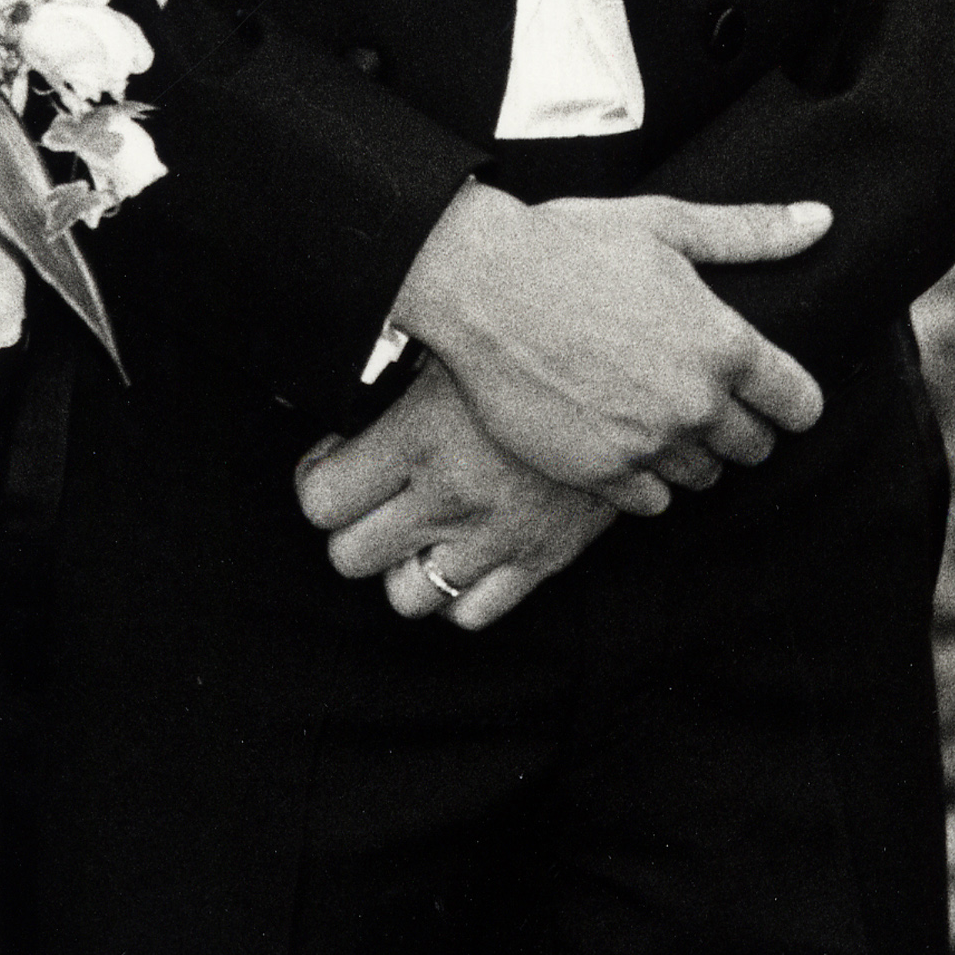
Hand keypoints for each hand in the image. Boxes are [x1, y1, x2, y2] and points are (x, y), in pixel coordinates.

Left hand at [295, 359, 615, 630]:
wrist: (638, 371)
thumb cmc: (532, 341)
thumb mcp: (452, 339)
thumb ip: (391, 359)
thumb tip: (334, 347)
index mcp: (417, 437)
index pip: (321, 498)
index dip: (316, 479)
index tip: (332, 458)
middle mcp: (449, 497)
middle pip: (349, 557)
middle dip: (349, 527)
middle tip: (367, 496)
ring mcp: (496, 538)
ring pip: (405, 599)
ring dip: (400, 566)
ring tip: (412, 526)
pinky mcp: (541, 562)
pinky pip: (472, 615)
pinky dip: (456, 592)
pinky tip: (460, 547)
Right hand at [389, 184, 831, 514]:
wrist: (479, 283)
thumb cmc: (570, 243)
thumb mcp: (664, 224)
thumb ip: (750, 232)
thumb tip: (822, 221)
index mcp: (725, 344)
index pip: (800, 404)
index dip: (786, 396)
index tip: (763, 388)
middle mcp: (698, 403)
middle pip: (755, 447)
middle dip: (736, 423)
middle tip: (692, 390)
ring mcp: (649, 443)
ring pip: (704, 477)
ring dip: (689, 452)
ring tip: (649, 411)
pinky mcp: (602, 473)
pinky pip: (652, 502)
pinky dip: (642, 478)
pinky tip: (615, 436)